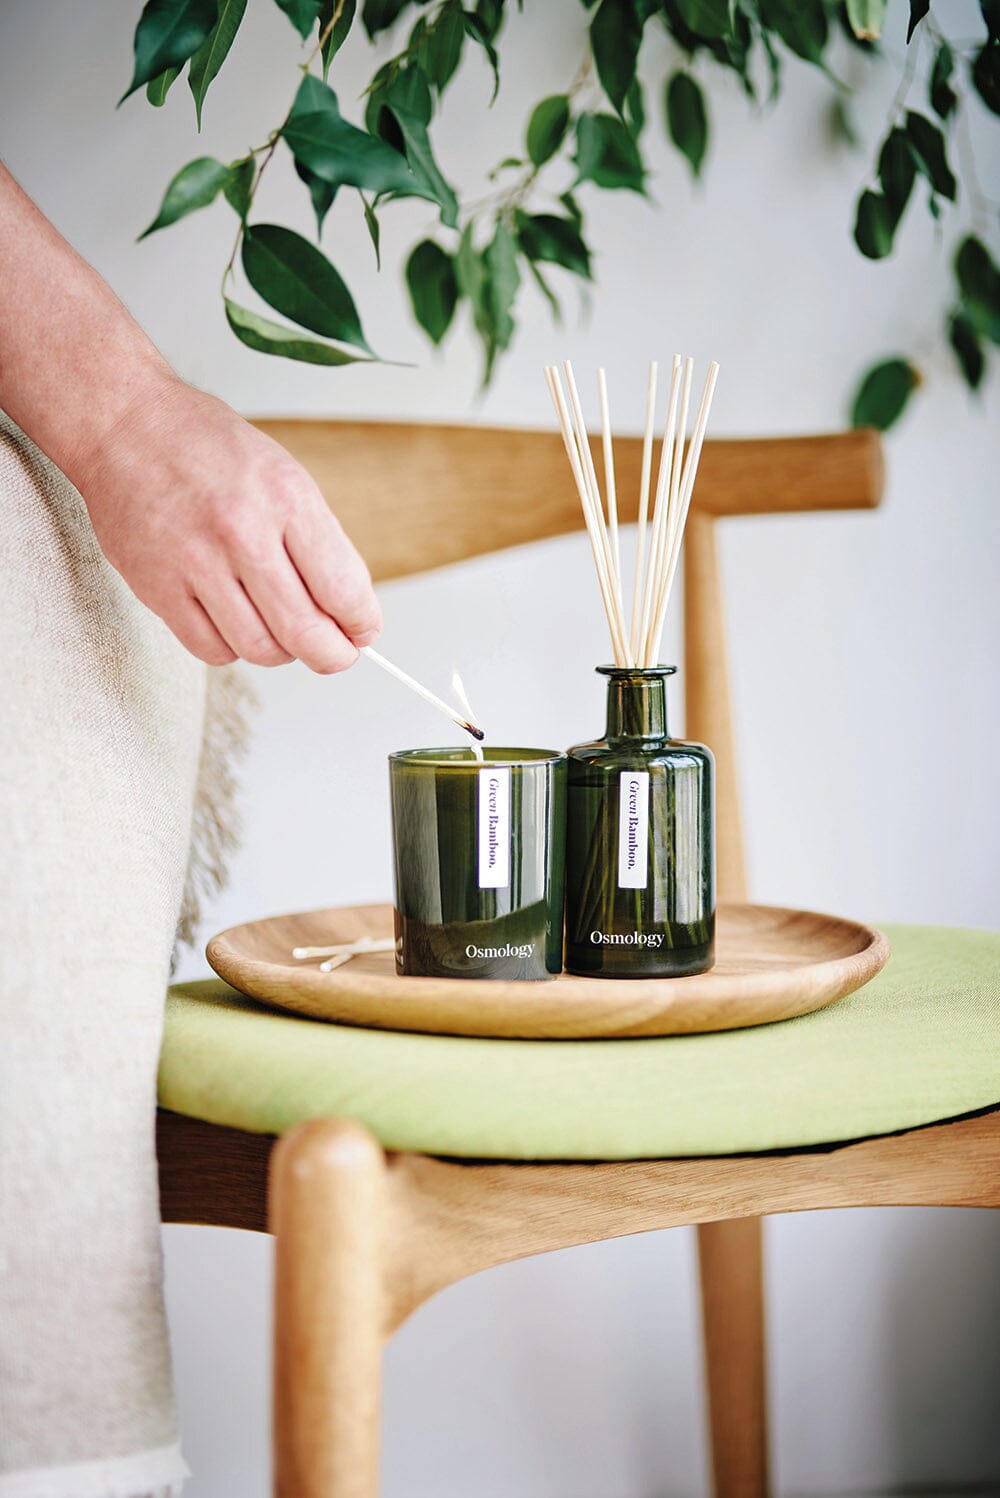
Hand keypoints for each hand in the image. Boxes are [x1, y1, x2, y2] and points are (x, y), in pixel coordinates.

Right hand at [72, 372, 380, 671]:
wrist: (124, 424)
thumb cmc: (207, 448)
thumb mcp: (282, 473)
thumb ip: (316, 541)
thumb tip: (348, 612)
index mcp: (285, 497)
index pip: (343, 588)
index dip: (361, 624)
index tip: (363, 632)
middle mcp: (241, 530)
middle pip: (304, 632)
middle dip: (332, 655)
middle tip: (335, 655)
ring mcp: (194, 561)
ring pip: (258, 649)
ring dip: (281, 652)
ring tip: (281, 633)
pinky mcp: (156, 586)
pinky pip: (210, 649)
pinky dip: (232, 649)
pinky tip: (236, 624)